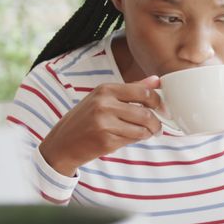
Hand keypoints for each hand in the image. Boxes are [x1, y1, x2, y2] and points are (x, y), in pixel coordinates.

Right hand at [38, 76, 162, 175]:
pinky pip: (132, 141)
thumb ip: (131, 89)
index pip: (143, 93)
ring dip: (148, 133)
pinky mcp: (105, 141)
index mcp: (105, 89)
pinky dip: (136, 141)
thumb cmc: (85, 119)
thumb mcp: (103, 98)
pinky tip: (130, 139)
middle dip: (156, 123)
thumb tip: (156, 80)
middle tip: (158, 128)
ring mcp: (104, 123)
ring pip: (142, 129)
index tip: (161, 109)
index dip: (158, 102)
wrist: (62, 143)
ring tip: (147, 134)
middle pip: (146, 114)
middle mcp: (104, 104)